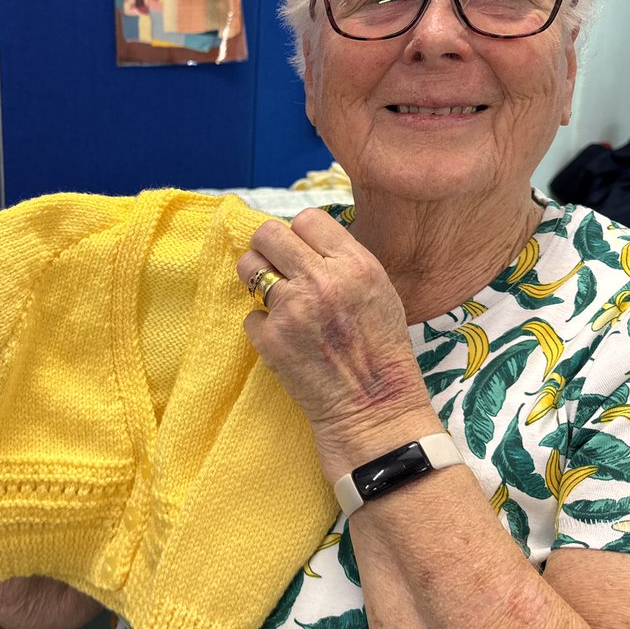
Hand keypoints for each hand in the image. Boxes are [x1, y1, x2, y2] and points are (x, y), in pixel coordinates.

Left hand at [236, 209, 428, 446]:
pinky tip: (286, 340)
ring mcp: (292, 309)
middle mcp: (321, 281)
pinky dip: (263, 327)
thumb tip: (302, 241)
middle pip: (268, 233)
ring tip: (277, 298)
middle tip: (277, 266)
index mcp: (354, 265)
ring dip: (257, 279)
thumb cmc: (381, 351)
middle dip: (269, 247)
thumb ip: (343, 261)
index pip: (307, 218)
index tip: (303, 251)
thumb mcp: (379, 291)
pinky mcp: (270, 339)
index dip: (301, 234)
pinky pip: (250, 315)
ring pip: (249, 267)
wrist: (374, 410)